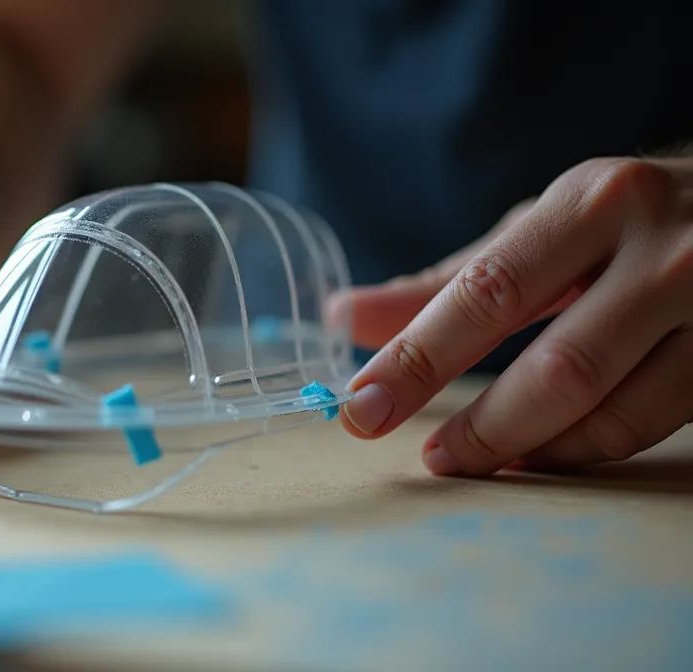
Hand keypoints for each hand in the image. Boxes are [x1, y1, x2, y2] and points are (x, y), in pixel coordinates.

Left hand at [334, 157, 692, 473]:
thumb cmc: (632, 223)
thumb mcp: (545, 229)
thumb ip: (450, 280)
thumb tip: (344, 316)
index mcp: (597, 201)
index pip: (489, 292)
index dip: (418, 359)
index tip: (361, 405)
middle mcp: (667, 251)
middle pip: (558, 367)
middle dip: (480, 426)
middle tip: (427, 457)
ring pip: (612, 409)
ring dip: (532, 448)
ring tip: (477, 461)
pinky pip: (653, 425)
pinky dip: (585, 450)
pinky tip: (542, 453)